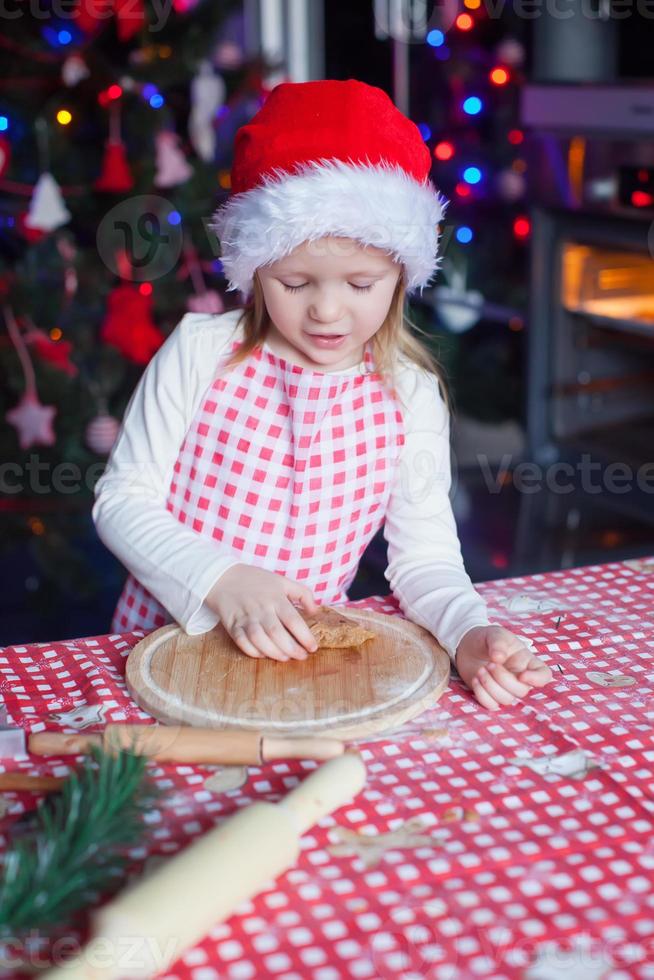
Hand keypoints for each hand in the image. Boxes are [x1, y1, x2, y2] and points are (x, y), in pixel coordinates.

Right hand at [205, 563, 319, 662]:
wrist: (223, 577)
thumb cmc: (256, 580)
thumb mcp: (282, 581)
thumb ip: (303, 593)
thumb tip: (315, 611)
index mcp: (276, 598)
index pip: (293, 620)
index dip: (305, 636)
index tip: (313, 647)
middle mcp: (261, 609)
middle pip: (277, 633)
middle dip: (292, 649)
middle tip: (301, 656)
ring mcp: (245, 618)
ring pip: (260, 640)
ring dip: (274, 653)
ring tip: (285, 658)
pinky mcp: (232, 625)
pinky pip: (242, 643)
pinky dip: (254, 652)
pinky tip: (264, 654)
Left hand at [455, 625, 552, 710]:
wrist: (467, 646)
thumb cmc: (487, 639)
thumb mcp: (494, 634)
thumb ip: (498, 642)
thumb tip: (498, 658)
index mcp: (527, 662)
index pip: (544, 675)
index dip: (537, 679)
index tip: (522, 675)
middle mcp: (520, 678)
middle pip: (522, 691)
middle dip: (503, 679)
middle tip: (489, 664)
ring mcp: (506, 689)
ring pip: (507, 700)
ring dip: (490, 686)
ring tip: (480, 670)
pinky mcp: (491, 696)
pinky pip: (491, 705)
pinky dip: (482, 694)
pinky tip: (475, 679)